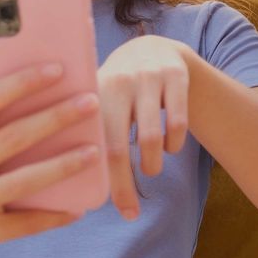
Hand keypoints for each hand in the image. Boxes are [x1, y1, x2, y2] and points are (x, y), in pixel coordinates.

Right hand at [0, 64, 101, 257]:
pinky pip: (26, 223)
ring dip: (62, 166)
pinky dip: (54, 215)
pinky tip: (80, 206)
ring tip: (95, 152)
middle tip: (91, 102)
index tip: (58, 69)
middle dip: (55, 118)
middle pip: (11, 138)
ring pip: (22, 182)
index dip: (21, 83)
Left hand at [97, 35, 190, 220]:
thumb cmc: (118, 90)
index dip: (110, 183)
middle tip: (132, 207)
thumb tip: (79, 190)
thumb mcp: (100, 100)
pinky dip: (175, 144)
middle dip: (126, 185)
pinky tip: (169, 146)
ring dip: (153, 164)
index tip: (121, 210)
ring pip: (152, 139)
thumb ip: (89, 133)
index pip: (96, 147)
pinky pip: (178, 123)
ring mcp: (148, 76)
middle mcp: (118, 81)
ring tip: (151, 168)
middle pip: (119, 148)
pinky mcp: (176, 74)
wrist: (150, 47)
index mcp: (93, 93)